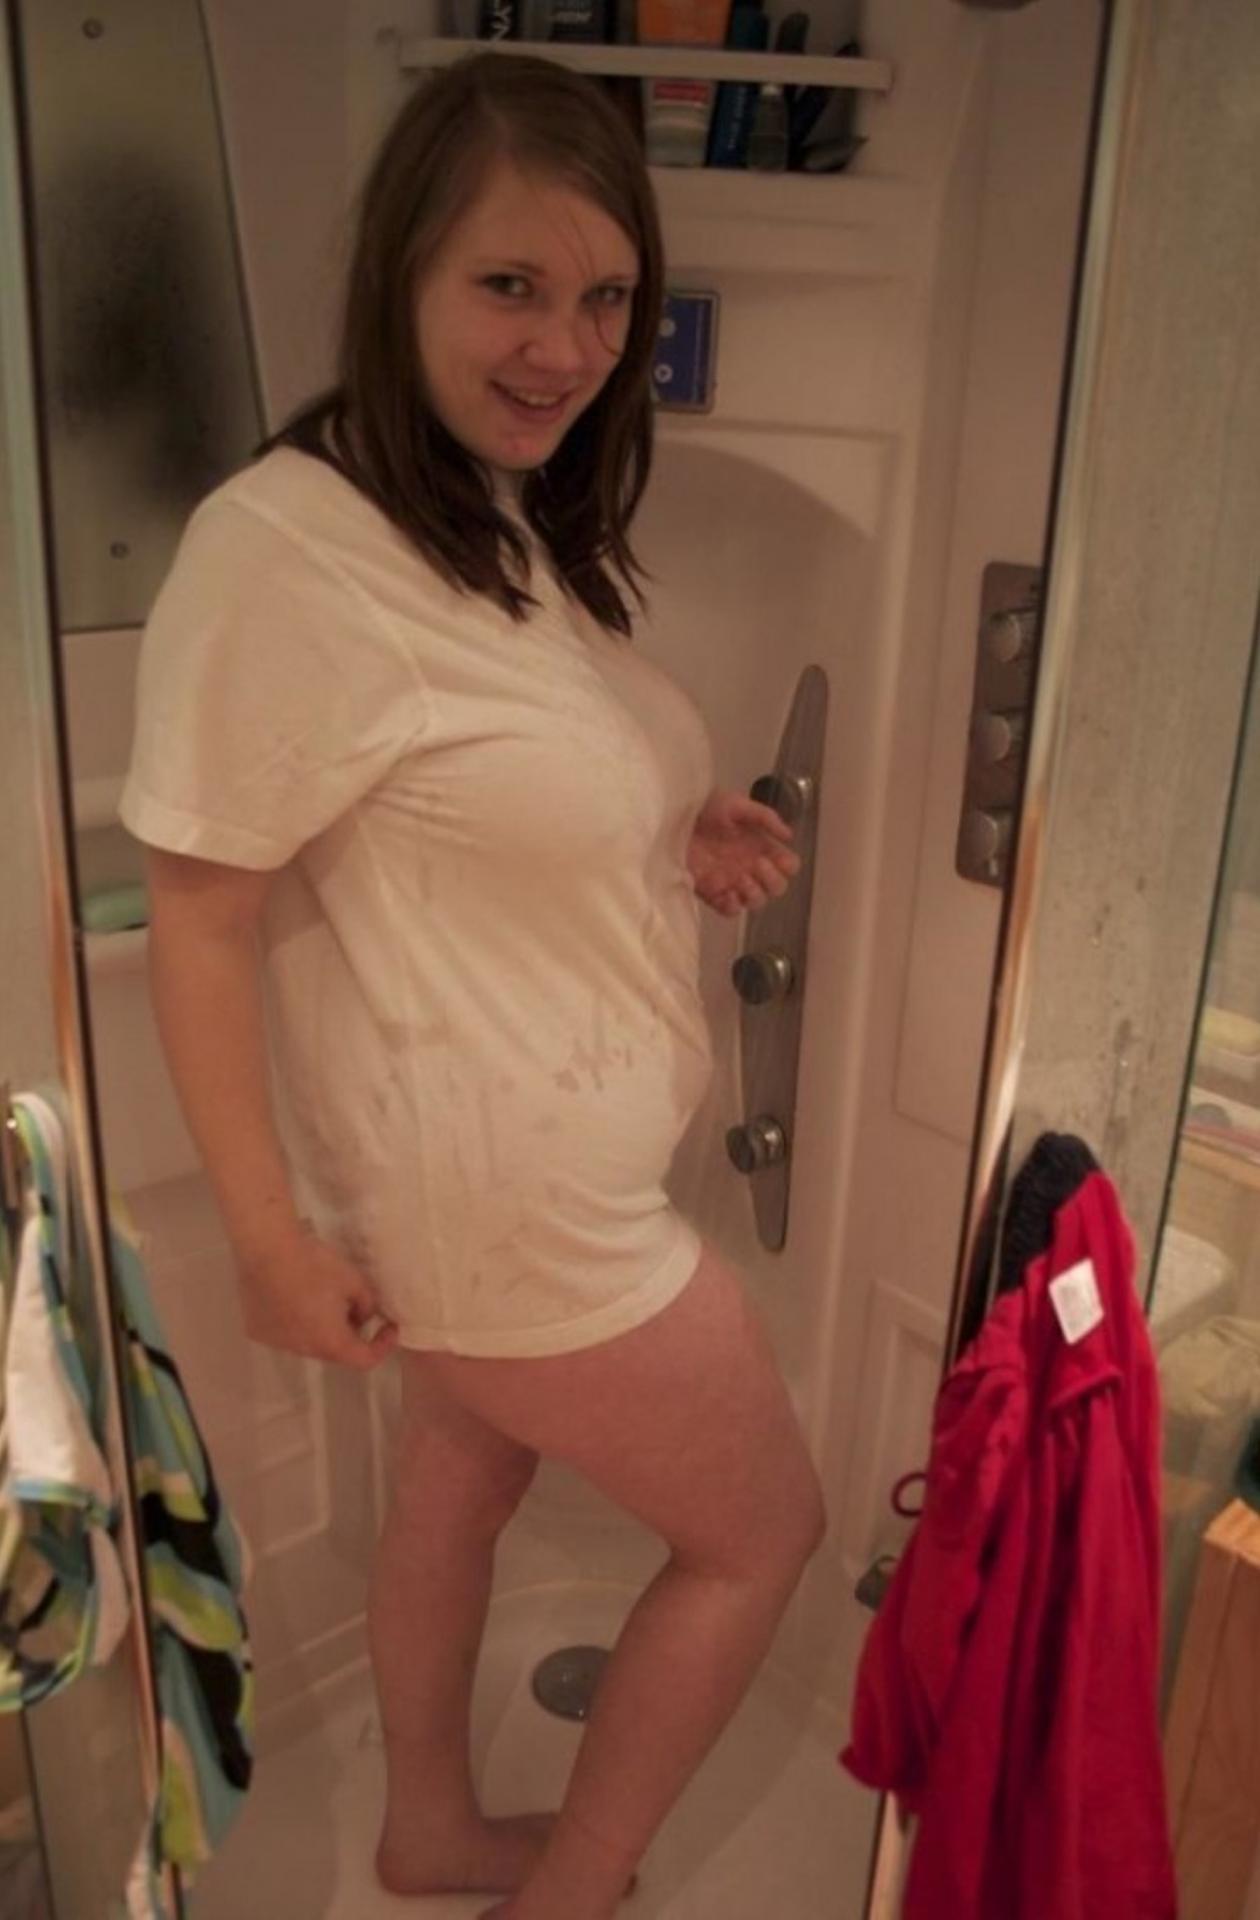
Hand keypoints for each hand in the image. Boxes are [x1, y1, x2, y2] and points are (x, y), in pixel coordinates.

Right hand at [234, 1223, 398, 1371]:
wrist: (267, 1250)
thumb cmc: (315, 1266)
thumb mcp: (355, 1281)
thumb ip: (367, 1305)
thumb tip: (362, 1316)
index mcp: (331, 1343)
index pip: (365, 1360)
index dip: (382, 1346)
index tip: (388, 1326)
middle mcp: (303, 1351)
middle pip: (334, 1351)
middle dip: (350, 1333)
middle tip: (354, 1305)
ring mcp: (277, 1343)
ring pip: (308, 1342)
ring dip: (320, 1328)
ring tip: (319, 1296)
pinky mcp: (257, 1331)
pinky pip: (284, 1332)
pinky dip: (295, 1322)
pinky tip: (292, 1295)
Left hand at [686, 788, 801, 916]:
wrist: (673, 819)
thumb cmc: (705, 807)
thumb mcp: (738, 804)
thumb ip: (766, 817)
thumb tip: (789, 835)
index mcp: (760, 846)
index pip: (788, 866)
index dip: (788, 866)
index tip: (778, 858)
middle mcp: (750, 866)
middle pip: (777, 887)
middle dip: (773, 880)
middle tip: (757, 865)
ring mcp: (732, 881)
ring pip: (757, 902)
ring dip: (756, 894)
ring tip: (742, 878)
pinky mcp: (712, 892)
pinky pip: (730, 911)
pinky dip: (733, 907)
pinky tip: (728, 893)